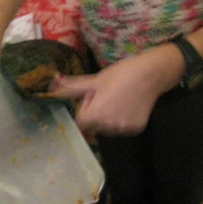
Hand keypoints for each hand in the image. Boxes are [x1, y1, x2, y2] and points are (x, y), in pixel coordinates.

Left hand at [51, 45, 183, 134]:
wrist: (150, 74)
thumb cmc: (120, 74)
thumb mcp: (95, 80)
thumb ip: (72, 87)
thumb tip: (52, 84)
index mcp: (96, 114)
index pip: (80, 121)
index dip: (85, 108)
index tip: (93, 96)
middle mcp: (109, 125)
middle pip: (93, 125)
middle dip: (96, 112)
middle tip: (107, 95)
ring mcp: (123, 129)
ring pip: (107, 127)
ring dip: (108, 116)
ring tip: (118, 98)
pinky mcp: (136, 129)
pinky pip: (122, 127)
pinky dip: (122, 118)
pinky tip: (128, 104)